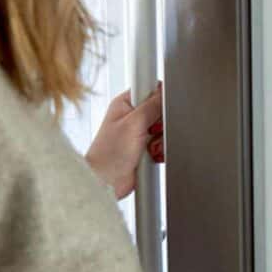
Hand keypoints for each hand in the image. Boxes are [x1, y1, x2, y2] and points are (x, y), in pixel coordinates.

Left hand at [86, 85, 163, 199]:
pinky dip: (161, 151)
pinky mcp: (145, 147)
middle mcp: (132, 116)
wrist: (107, 182)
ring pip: (164, 129)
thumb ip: (151, 106)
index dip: (158, 99)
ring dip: (160, 141)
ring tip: (148, 148)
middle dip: (160, 125)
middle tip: (150, 132)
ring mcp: (140, 132)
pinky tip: (151, 155)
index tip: (158, 110)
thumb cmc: (109, 154)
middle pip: (161, 111)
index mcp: (125, 103)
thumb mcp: (133, 124)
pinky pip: (163, 144)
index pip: (150, 89)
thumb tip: (164, 92)